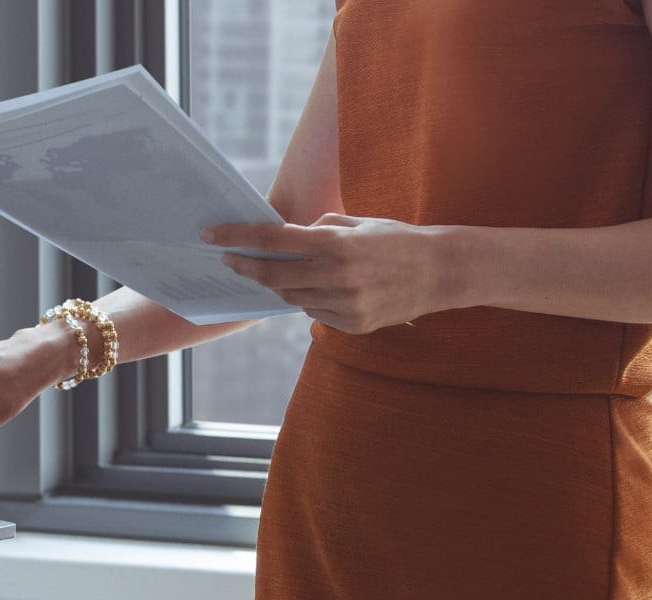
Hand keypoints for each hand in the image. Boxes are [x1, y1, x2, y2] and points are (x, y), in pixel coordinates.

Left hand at [206, 214, 454, 333]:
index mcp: (336, 245)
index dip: (237, 238)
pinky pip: (316, 312)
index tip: (211, 235)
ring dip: (280, 285)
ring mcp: (344, 305)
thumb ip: (320, 229)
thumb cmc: (397, 239)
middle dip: (247, 267)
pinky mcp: (352, 324)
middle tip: (230, 260)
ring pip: (293, 297)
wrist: (441, 272)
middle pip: (273, 276)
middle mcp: (336, 277)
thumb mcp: (358, 223)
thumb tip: (287, 238)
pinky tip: (318, 288)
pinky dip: (310, 299)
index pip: (272, 241)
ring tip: (275, 272)